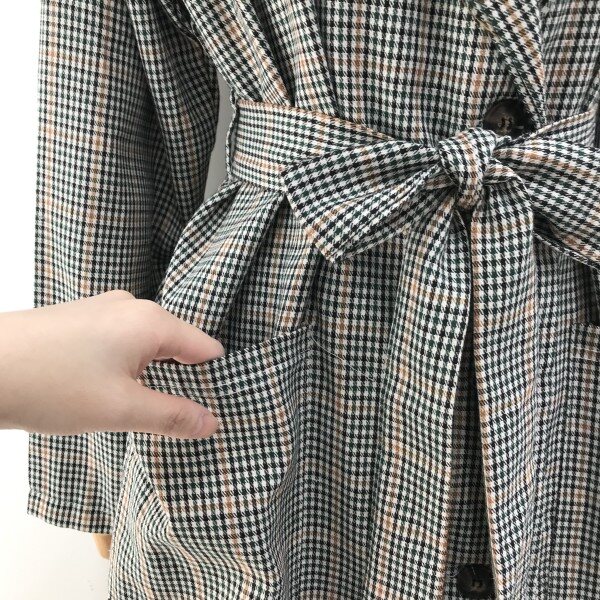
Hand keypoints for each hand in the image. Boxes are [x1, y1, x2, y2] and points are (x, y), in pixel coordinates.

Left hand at [0, 290, 222, 437]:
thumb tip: (211, 422)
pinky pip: (122, 340)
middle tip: (181, 416)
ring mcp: (104, 309)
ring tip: (144, 406)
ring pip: (148, 343)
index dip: (213, 380)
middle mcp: (132, 306)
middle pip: (178, 344)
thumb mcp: (120, 409)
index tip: (215, 409)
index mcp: (151, 321)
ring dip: (152, 373)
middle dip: (183, 378)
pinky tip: (112, 389)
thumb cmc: (49, 385)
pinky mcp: (83, 318)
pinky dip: (128, 365)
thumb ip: (172, 416)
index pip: (205, 348)